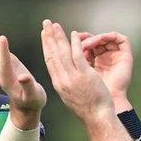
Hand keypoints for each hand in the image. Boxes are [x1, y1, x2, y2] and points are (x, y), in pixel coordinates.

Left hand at [0, 22, 45, 129]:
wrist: (26, 106)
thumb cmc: (31, 101)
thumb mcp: (33, 96)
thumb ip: (28, 86)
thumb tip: (23, 76)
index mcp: (8, 80)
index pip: (5, 62)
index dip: (4, 50)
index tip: (3, 39)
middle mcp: (2, 73)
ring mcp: (3, 69)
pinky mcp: (7, 66)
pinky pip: (1, 52)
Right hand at [41, 20, 127, 140]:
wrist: (96, 117)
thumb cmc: (87, 108)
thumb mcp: (71, 96)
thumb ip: (66, 83)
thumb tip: (63, 74)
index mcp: (58, 84)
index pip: (49, 61)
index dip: (46, 46)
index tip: (44, 36)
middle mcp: (62, 79)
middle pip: (52, 54)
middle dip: (48, 37)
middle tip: (46, 23)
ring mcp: (73, 77)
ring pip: (62, 52)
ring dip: (58, 37)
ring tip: (55, 25)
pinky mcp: (85, 75)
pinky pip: (78, 55)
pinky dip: (75, 43)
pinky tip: (73, 34)